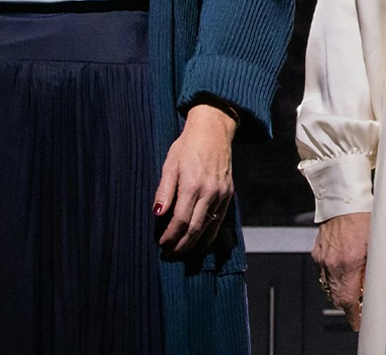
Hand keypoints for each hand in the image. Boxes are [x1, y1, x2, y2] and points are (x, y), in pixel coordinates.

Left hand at [154, 104, 235, 256]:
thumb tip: (157, 214)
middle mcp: (210, 192)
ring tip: (182, 252)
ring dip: (195, 243)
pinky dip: (210, 233)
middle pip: (195, 228)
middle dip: (181, 244)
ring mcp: (221, 193)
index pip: (181, 220)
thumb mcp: (170, 164)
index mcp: (193, 185)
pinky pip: (219, 219)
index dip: (171, 236)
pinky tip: (202, 241)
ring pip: (208, 226)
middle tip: (170, 255)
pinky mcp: (228, 192)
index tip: (162, 244)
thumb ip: (164, 190)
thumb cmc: (188, 145)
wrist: (214, 130)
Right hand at [313, 212, 370, 330]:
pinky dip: (332, 278)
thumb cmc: (363, 218)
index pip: (347, 300)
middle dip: (348, 304)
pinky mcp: (317, 254)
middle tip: (360, 304)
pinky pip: (323, 274)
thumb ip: (372, 271)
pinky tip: (343, 271)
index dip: (353, 315)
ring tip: (353, 286)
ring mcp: (322, 259)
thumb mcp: (376, 246)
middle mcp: (332, 263)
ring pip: (328, 287)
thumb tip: (371, 290)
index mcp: (348, 263)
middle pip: (336, 297)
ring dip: (340, 292)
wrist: (344, 202)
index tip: (358, 322)